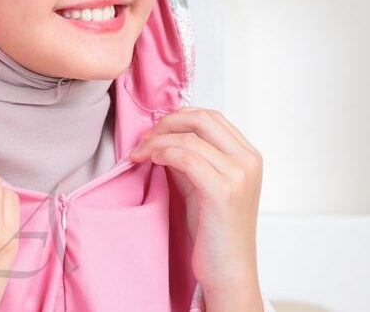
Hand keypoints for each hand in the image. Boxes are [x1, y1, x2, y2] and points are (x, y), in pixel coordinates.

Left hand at [128, 107, 263, 292]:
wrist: (227, 270)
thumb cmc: (213, 231)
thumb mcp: (201, 184)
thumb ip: (189, 158)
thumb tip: (162, 135)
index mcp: (248, 155)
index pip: (211, 117)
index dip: (178, 117)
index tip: (155, 130)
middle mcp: (248, 161)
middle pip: (202, 118)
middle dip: (167, 123)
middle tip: (145, 138)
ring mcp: (238, 175)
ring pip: (189, 138)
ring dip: (157, 140)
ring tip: (140, 153)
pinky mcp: (223, 192)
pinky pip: (185, 157)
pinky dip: (162, 153)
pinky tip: (149, 161)